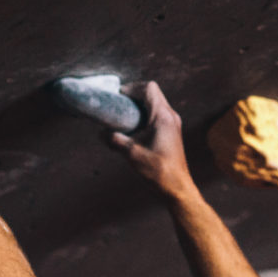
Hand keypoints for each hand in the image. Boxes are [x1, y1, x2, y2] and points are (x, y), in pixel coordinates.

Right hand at [109, 81, 194, 198]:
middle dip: (134, 95)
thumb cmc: (158, 171)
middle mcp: (171, 116)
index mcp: (163, 117)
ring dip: (140, 105)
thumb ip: (115, 140)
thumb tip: (101, 133)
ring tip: (125, 117)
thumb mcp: (132, 154)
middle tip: (119, 106)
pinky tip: (134, 129)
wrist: (177, 188)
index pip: (149, 88)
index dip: (132, 88)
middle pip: (153, 93)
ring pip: (156, 103)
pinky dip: (145, 115)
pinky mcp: (172, 131)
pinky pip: (158, 114)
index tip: (119, 98)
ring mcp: (173, 123)